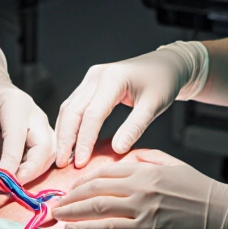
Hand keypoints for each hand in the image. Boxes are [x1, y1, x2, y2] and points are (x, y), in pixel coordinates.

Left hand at [0, 33, 54, 182]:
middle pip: (45, 147)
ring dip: (35, 171)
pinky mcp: (40, 135)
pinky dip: (33, 169)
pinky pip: (44, 155)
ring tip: (13, 184)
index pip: (18, 139)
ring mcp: (40, 125)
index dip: (11, 163)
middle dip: (31, 170)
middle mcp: (35, 115)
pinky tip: (16, 177)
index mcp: (16, 105)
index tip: (0, 181)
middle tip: (11, 187)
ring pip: (50, 153)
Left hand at [52, 149, 227, 228]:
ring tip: (56, 216)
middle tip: (53, 203)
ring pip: (98, 207)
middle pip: (95, 188)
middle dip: (71, 196)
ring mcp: (143, 207)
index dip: (83, 179)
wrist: (222, 213)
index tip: (70, 187)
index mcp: (145, 167)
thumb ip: (148, 159)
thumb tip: (127, 156)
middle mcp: (140, 185)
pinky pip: (109, 228)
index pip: (105, 170)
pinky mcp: (147, 228)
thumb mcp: (173, 165)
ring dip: (72, 211)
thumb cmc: (199, 190)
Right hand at [54, 42, 207, 167]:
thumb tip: (117, 150)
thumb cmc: (163, 82)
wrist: (166, 64)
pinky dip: (69, 125)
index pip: (92, 114)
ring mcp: (91, 79)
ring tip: (62, 158)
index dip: (84, 140)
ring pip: (69, 108)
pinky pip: (74, 106)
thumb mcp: (154, 105)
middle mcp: (96, 76)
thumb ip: (135, 127)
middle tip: (61, 164)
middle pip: (72, 110)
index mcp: (112, 78)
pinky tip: (69, 142)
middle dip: (65, 139)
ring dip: (64, 133)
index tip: (81, 163)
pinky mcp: (90, 84)